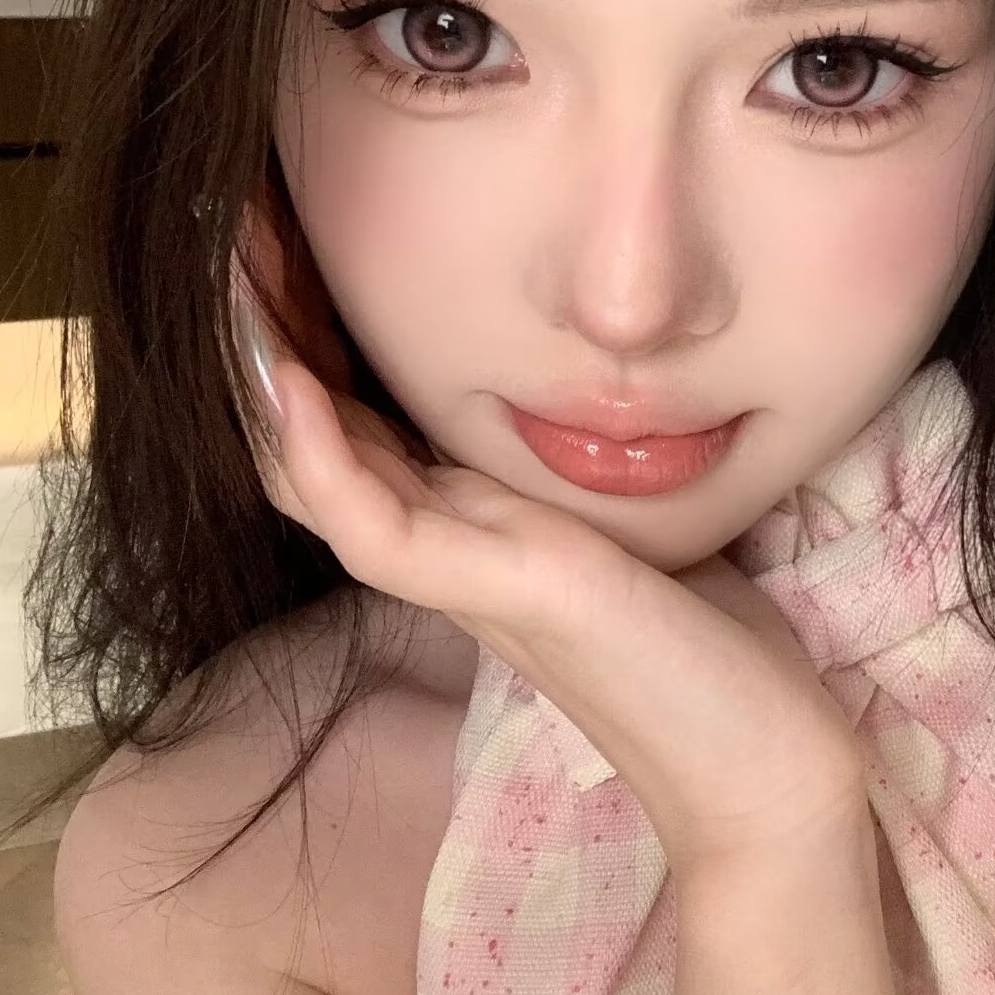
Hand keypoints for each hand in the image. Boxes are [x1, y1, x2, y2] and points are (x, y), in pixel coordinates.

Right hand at [226, 196, 869, 886]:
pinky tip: (294, 386)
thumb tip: (601, 395)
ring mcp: (471, 578)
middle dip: (270, 331)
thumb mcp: (645, 530)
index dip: (311, 338)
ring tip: (233, 270)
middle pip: (318, 435)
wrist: (765, 769)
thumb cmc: (718, 654)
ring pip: (316, 476)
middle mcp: (456, 549)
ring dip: (265, 374)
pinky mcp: (505, 596)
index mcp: (481, 530)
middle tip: (230, 225)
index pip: (361, 425)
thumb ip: (592, 479)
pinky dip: (325, 456)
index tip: (282, 237)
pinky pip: (378, 529)